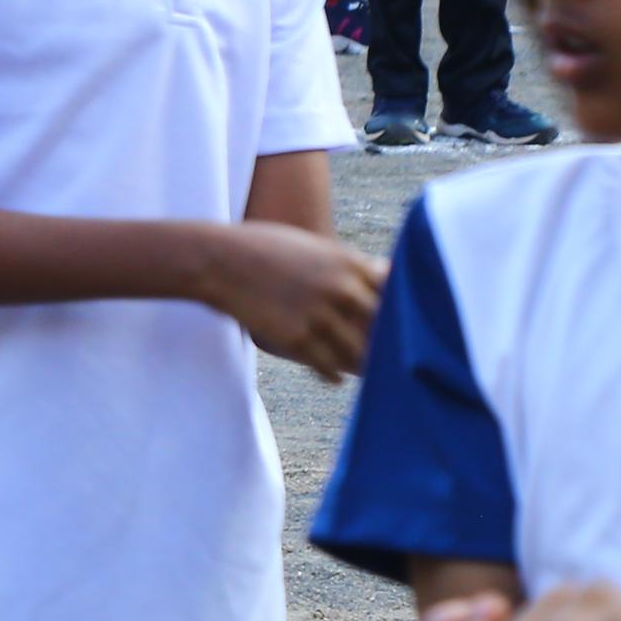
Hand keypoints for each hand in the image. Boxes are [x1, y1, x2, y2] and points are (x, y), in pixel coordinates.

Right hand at [202, 222, 385, 378]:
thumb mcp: (311, 244)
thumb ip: (349, 261)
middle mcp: (340, 290)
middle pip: (384, 327)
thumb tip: (383, 272)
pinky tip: (337, 376)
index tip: (403, 320)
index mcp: (347, 263)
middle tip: (395, 355)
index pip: (394, 293)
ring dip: (364, 364)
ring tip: (368, 372)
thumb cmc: (264, 246)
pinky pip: (329, 368)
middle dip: (389, 340)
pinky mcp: (296, 339)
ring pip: (360, 354)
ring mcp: (319, 317)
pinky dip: (335, 374)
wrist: (218, 260)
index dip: (401, 308)